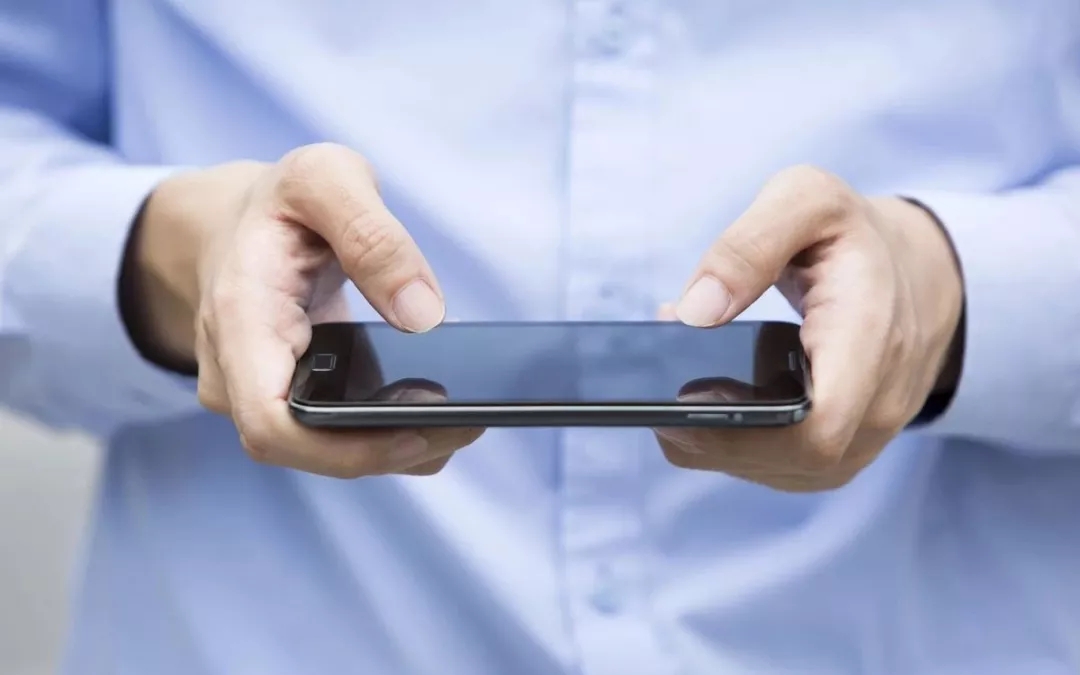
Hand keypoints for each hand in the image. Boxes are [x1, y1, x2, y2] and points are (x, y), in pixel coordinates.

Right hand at [132, 143, 482, 476]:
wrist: (238, 220)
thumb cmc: (280, 201)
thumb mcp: (325, 178)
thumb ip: (373, 235)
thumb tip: (423, 316)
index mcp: (240, 318)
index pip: (271, 423)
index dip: (345, 446)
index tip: (420, 429)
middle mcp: (237, 371)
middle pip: (305, 448)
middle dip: (387, 449)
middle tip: (468, 423)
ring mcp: (259, 391)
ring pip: (323, 448)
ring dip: (393, 445)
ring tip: (463, 419)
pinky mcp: (291, 397)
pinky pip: (332, 432)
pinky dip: (384, 430)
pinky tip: (434, 408)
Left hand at [657, 165, 962, 491]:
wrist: (912, 268)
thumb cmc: (851, 235)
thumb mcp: (805, 199)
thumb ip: (746, 245)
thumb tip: (694, 314)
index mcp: (869, 336)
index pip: (820, 427)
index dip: (743, 432)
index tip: (682, 402)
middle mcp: (879, 400)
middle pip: (793, 461)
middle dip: (715, 440)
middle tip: (659, 399)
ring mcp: (867, 433)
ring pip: (784, 472)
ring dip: (722, 445)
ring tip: (681, 395)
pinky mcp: (847, 446)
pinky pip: (788, 467)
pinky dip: (741, 446)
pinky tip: (710, 409)